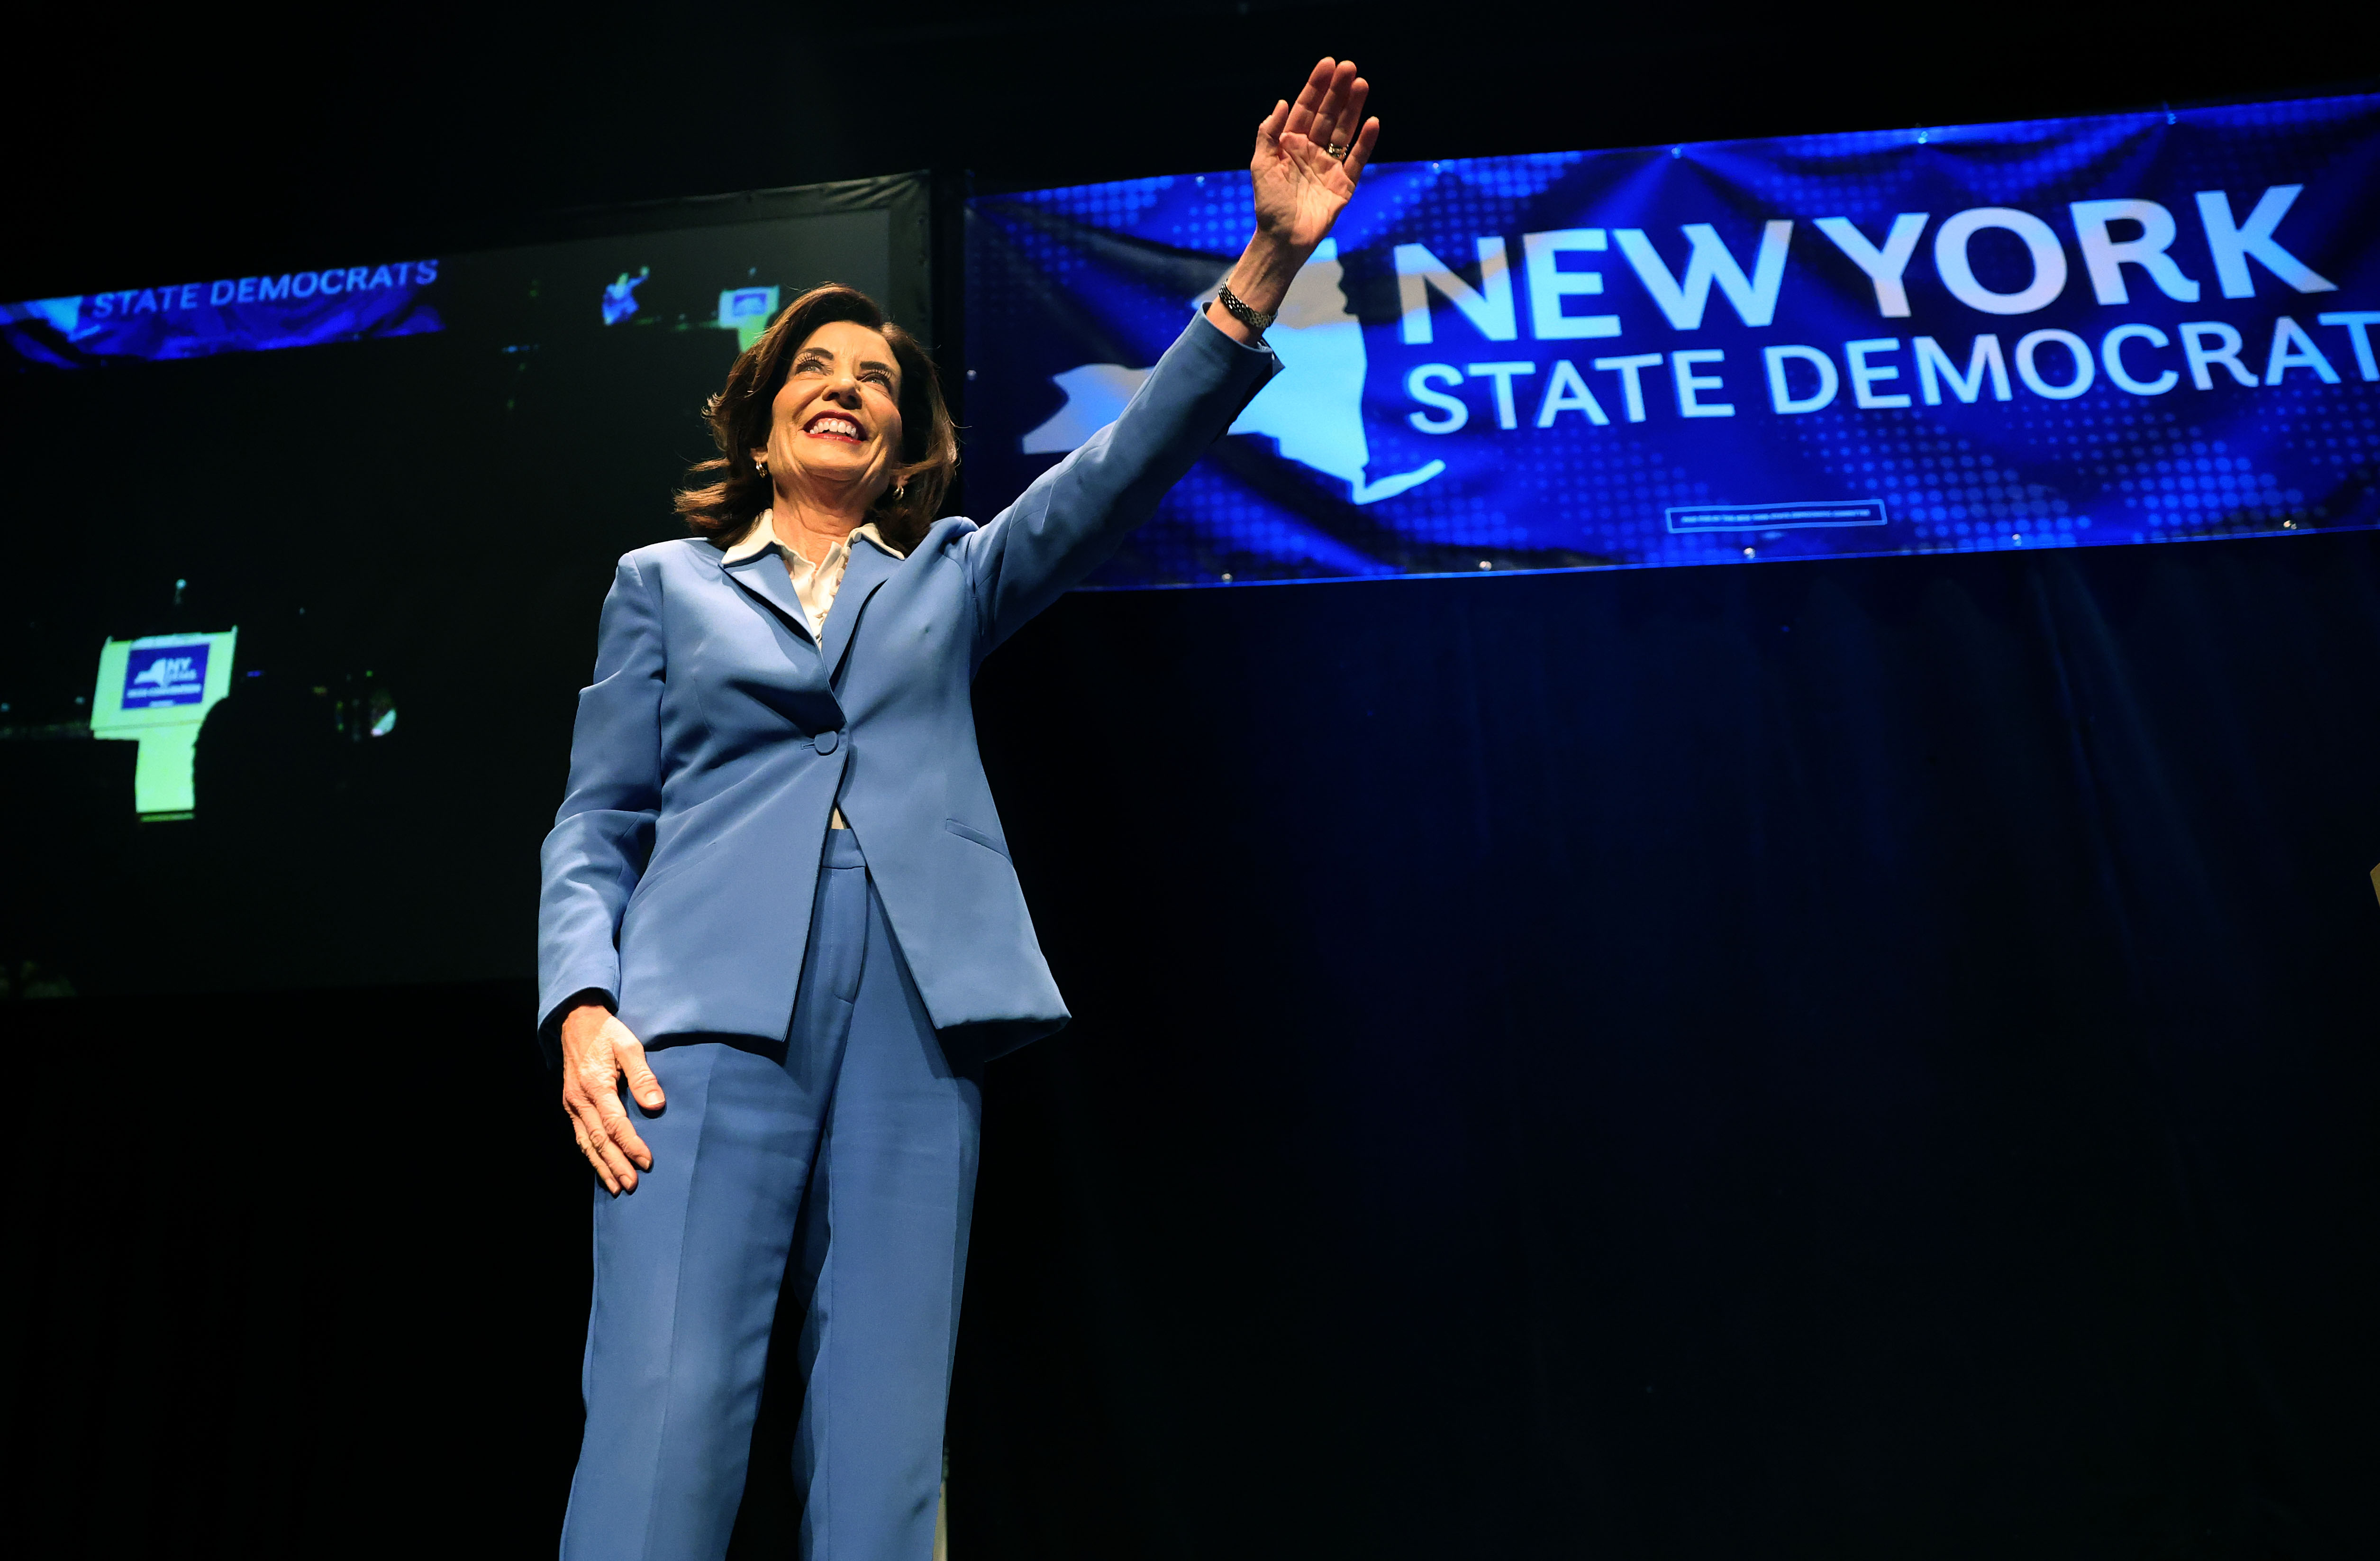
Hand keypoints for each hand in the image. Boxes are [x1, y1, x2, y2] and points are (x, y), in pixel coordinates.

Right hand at [559, 999, 663, 1193]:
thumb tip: (656, 1105)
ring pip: (586, 1143)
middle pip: (599, 1140)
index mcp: (596, 1085)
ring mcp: (572, 1104)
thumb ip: (643, 1076)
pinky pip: (580, 1135)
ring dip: (601, 1166)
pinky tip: (600, 1167)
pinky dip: (590, 1154)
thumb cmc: (607, 1033)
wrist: (576, 1022)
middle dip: (616, 1164)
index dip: (631, 1145)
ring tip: (616, 1187)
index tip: (647, 1162)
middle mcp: (580, 1100)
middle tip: (631, 1185)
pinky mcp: (571, 1105)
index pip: (615, 1124)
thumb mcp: (629, 1046)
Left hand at [1252, 58, 1377, 252]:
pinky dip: (1365, 141)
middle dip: (1338, 91)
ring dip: (1353, 108)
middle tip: (1349, 67)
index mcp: (1291, 144)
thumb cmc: (1268, 204)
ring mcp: (1329, 166)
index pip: (1306, 108)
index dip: (1316, 86)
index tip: (1328, 64)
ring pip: (1344, 131)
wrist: (1281, 240)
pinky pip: (1357, 159)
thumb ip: (1268, 133)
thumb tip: (1281, 102)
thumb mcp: (1260, 164)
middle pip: (1328, 115)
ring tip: (1361, 84)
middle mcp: (1312, 151)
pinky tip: (1372, 122)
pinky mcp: (1344, 185)